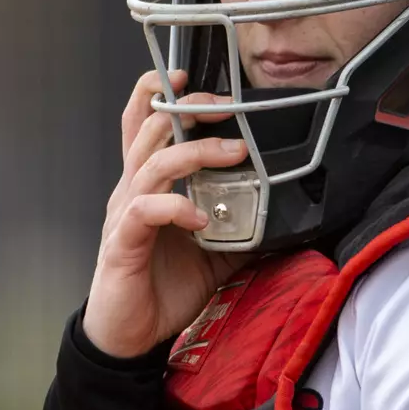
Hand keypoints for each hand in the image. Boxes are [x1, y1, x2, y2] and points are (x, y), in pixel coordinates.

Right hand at [83, 69, 251, 357]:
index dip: (158, 93)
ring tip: (234, 154)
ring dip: (195, 152)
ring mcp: (126, 214)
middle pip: (150, 129)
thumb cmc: (163, 286)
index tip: (189, 75)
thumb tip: (285, 217)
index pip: (143, 124)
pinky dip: (177, 207)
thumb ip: (241, 228)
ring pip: (152, 163)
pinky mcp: (123, 243)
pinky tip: (201, 219)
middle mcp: (132, 190)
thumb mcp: (213, 252)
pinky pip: (146, 211)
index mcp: (148, 184)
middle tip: (227, 106)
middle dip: (188, 108)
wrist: (128, 334)